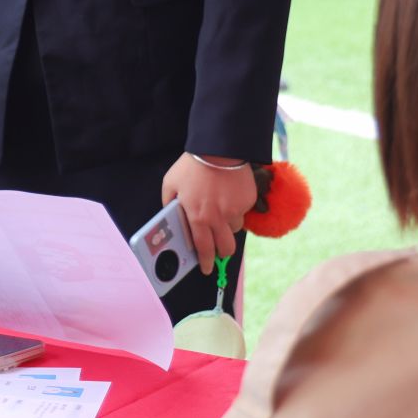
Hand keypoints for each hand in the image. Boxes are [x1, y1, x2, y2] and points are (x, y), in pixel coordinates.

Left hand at [160, 154, 261, 275]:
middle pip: (226, 248)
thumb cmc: (191, 166)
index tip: (207, 269)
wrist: (220, 148)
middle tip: (217, 249)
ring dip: (227, 226)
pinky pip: (242, 212)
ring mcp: (235, 210)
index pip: (203, 248)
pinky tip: (227, 194)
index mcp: (197, 217)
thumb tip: (170, 219)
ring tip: (219, 208)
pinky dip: (236, 208)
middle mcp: (218, 218)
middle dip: (222, 252)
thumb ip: (169, 204)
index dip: (206, 262)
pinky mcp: (248, 201)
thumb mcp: (170, 184)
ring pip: (234, 229)